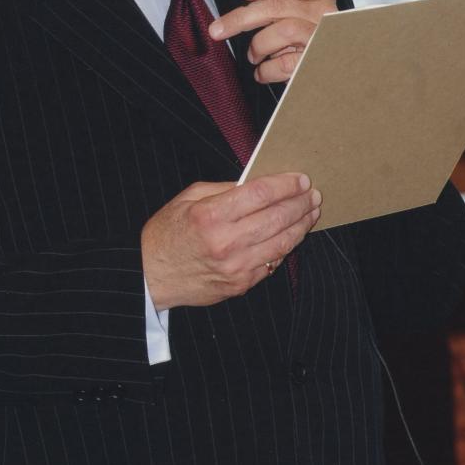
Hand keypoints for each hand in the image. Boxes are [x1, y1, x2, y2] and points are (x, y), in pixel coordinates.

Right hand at [142, 173, 321, 309]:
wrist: (151, 276)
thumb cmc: (167, 233)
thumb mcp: (188, 199)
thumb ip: (224, 189)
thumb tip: (257, 185)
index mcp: (211, 215)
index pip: (260, 195)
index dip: (285, 185)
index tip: (300, 179)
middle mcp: (226, 242)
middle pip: (277, 218)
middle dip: (300, 203)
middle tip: (313, 194)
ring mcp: (235, 267)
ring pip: (282, 243)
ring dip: (301, 226)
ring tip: (310, 212)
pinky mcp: (240, 285)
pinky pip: (272, 264)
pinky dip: (285, 247)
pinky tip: (292, 235)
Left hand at [208, 0, 336, 82]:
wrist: (330, 72)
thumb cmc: (305, 41)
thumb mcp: (294, 16)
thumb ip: (274, 6)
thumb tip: (239, 11)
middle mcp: (322, 14)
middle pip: (279, 7)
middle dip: (242, 18)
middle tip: (218, 29)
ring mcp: (322, 38)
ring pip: (284, 31)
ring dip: (258, 45)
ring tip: (253, 55)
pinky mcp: (317, 62)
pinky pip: (286, 63)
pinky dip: (267, 69)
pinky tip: (262, 72)